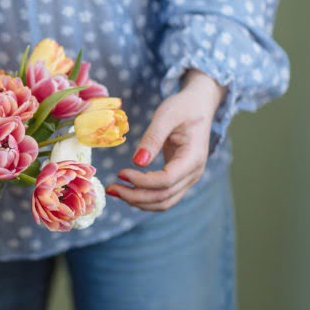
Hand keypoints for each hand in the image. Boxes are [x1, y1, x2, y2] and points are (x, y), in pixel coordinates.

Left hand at [106, 70, 225, 211]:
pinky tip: (126, 190)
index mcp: (193, 157)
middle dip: (135, 196)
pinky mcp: (180, 179)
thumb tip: (138, 162)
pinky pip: (163, 198)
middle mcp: (193, 173)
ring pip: (163, 203)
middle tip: (111, 188)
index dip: (142, 182)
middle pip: (164, 197)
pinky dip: (144, 199)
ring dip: (138, 201)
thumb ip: (153, 138)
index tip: (120, 173)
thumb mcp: (166, 115)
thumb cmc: (182, 107)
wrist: (198, 106)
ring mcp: (188, 179)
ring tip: (115, 191)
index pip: (166, 180)